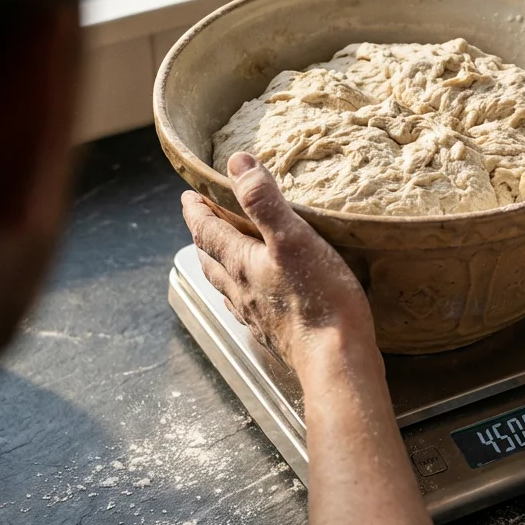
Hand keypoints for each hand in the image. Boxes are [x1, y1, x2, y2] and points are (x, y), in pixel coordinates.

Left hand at [181, 153, 377, 375]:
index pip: (206, 231)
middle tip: (202, 222)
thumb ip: (263, 201)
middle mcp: (241, 290)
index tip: (188, 196)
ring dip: (217, 266)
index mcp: (240, 264)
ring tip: (221, 256)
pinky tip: (255, 296)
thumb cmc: (318, 299)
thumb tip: (237, 163)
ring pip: (225, 285)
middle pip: (210, 259)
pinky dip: (240, 292)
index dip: (196, 211)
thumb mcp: (292, 237)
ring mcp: (256, 315)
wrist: (336, 360)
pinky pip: (247, 306)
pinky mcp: (275, 333)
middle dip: (203, 237)